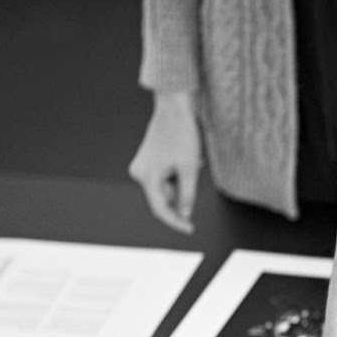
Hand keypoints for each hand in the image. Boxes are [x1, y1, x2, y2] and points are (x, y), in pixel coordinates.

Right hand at [129, 90, 201, 232]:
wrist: (174, 107)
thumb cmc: (182, 136)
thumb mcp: (190, 169)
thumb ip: (187, 195)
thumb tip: (185, 214)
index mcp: (147, 177)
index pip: (161, 209)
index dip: (176, 221)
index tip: (190, 229)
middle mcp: (139, 173)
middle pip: (163, 197)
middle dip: (181, 194)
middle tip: (196, 176)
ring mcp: (141, 166)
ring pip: (165, 187)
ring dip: (181, 183)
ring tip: (192, 163)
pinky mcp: (147, 160)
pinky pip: (163, 177)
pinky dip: (176, 175)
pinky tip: (187, 160)